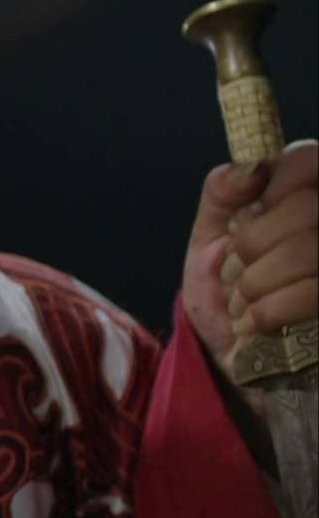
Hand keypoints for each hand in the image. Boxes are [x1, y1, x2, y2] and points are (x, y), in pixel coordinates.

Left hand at [183, 139, 317, 381]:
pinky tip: (255, 322)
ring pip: (310, 249)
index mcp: (306, 198)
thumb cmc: (225, 292)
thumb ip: (222, 193)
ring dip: (257, 282)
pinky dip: (269, 310)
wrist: (229, 358)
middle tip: (239, 269)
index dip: (277, 182)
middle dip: (254, 245)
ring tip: (245, 301)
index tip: (251, 211)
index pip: (309, 158)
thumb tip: (252, 170)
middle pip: (307, 207)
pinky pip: (313, 293)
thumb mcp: (209, 238)